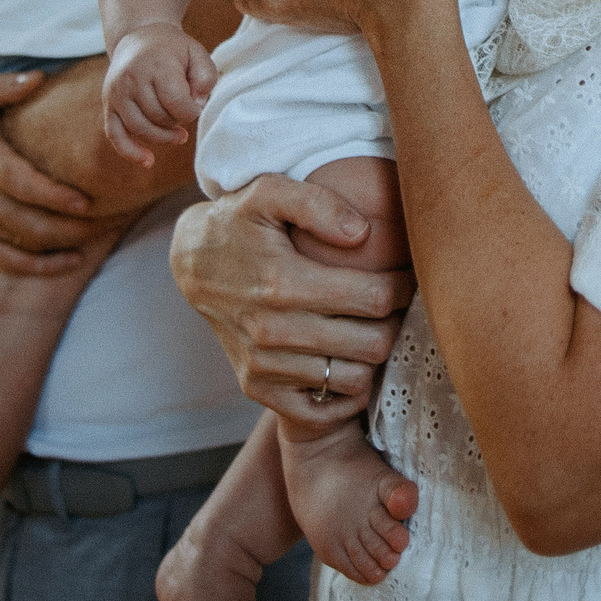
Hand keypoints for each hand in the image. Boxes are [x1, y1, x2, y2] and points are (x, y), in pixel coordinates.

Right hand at [0, 68, 105, 274]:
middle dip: (76, 225)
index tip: (88, 201)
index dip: (54, 197)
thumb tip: (39, 76)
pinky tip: (75, 259)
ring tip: (108, 233)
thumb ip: (5, 85)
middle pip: (31, 222)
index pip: (21, 185)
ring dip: (68, 244)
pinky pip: (11, 262)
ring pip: (26, 244)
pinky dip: (43, 267)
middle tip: (115, 218)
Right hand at [101, 25, 213, 165]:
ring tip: (178, 135)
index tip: (196, 106)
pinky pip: (114, 134)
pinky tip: (148, 161)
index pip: (176, 101)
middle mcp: (132, 78)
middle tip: (185, 113)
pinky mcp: (108, 104)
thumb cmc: (172, 49)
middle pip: (158, 117)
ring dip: (162, 138)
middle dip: (177, 122)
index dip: (191, 111)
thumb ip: (206, 77)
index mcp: (156, 64)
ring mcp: (117, 92)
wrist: (139, 37)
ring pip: (140, 128)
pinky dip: (130, 151)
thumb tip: (197, 103)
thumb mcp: (197, 52)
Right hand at [170, 174, 413, 432]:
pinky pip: (323, 409)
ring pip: (355, 379)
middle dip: (395, 321)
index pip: (374, 298)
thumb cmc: (240, 221)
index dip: (403, 287)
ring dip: (373, 356)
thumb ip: (317, 203)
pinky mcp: (256, 387)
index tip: (407, 276)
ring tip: (371, 327)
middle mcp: (272, 331)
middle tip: (395, 304)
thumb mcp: (269, 191)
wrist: (193, 261)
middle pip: (373, 343)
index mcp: (282, 282)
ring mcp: (263, 365)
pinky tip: (347, 358)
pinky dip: (345, 391)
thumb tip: (362, 232)